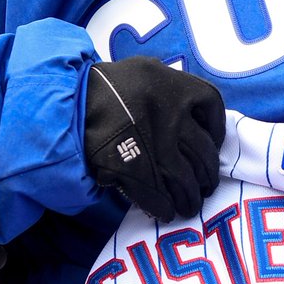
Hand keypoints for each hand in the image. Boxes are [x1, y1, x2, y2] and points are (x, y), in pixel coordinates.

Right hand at [83, 57, 225, 221]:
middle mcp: (172, 115)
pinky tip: (165, 211)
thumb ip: (168, 89)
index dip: (216, 130)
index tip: (212, 143)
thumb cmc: (104, 88)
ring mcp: (156, 145)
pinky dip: (165, 207)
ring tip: (189, 205)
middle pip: (204, 151)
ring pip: (187, 178)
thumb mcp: (143, 72)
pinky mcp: (138, 170)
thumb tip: (192, 121)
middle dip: (207, 174)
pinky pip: (161, 195)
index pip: (213, 107)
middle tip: (205, 185)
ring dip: (190, 197)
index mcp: (176, 86)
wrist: (67, 104)